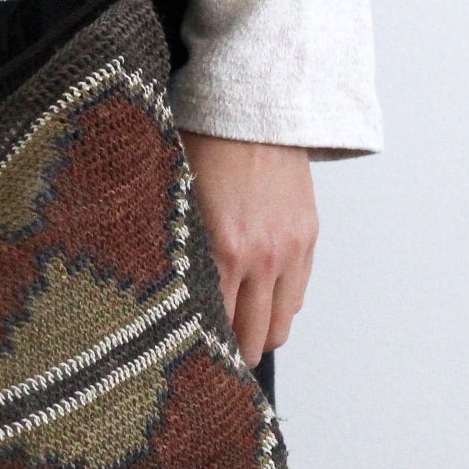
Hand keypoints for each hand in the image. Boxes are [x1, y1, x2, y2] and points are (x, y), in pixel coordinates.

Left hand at [178, 133, 316, 369]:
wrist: (256, 106)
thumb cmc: (205, 143)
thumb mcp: (174, 196)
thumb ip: (174, 247)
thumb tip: (159, 289)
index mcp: (222, 250)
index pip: (215, 326)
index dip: (201, 349)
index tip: (187, 361)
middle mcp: (261, 258)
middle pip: (254, 337)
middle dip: (233, 355)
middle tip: (214, 363)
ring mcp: (290, 250)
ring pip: (282, 323)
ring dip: (261, 335)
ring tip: (239, 337)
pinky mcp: (309, 237)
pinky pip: (299, 294)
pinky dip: (281, 306)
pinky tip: (260, 302)